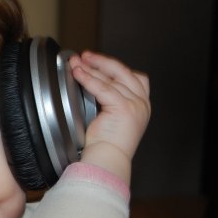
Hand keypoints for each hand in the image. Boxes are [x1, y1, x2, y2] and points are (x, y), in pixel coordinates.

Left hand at [70, 51, 150, 183]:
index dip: (114, 66)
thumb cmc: (104, 146)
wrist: (107, 161)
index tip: (96, 61)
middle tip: (84, 56)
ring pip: (111, 79)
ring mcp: (135, 105)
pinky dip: (88, 78)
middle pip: (123, 72)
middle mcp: (141, 104)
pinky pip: (103, 88)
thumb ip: (108, 102)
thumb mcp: (110, 118)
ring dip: (91, 68)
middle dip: (102, 62)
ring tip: (76, 63)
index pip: (132, 77)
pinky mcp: (124, 108)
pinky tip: (77, 73)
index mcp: (141, 106)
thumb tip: (92, 84)